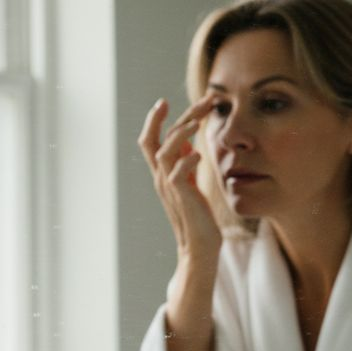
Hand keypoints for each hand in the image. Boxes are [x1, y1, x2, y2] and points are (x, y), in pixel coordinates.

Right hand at [138, 96, 222, 271]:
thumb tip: (188, 145)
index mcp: (162, 174)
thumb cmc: (198, 217)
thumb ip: (186, 165)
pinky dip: (187, 160)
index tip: (163, 101)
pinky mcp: (182, 198)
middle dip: (174, 116)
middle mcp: (161, 178)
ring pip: (164, 152)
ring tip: (198, 122)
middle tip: (202, 101)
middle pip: (154, 140)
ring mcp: (169, 188)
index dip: (154, 120)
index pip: (150, 141)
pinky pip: (177, 173)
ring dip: (180, 134)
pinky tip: (200, 154)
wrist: (199, 248)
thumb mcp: (191, 186)